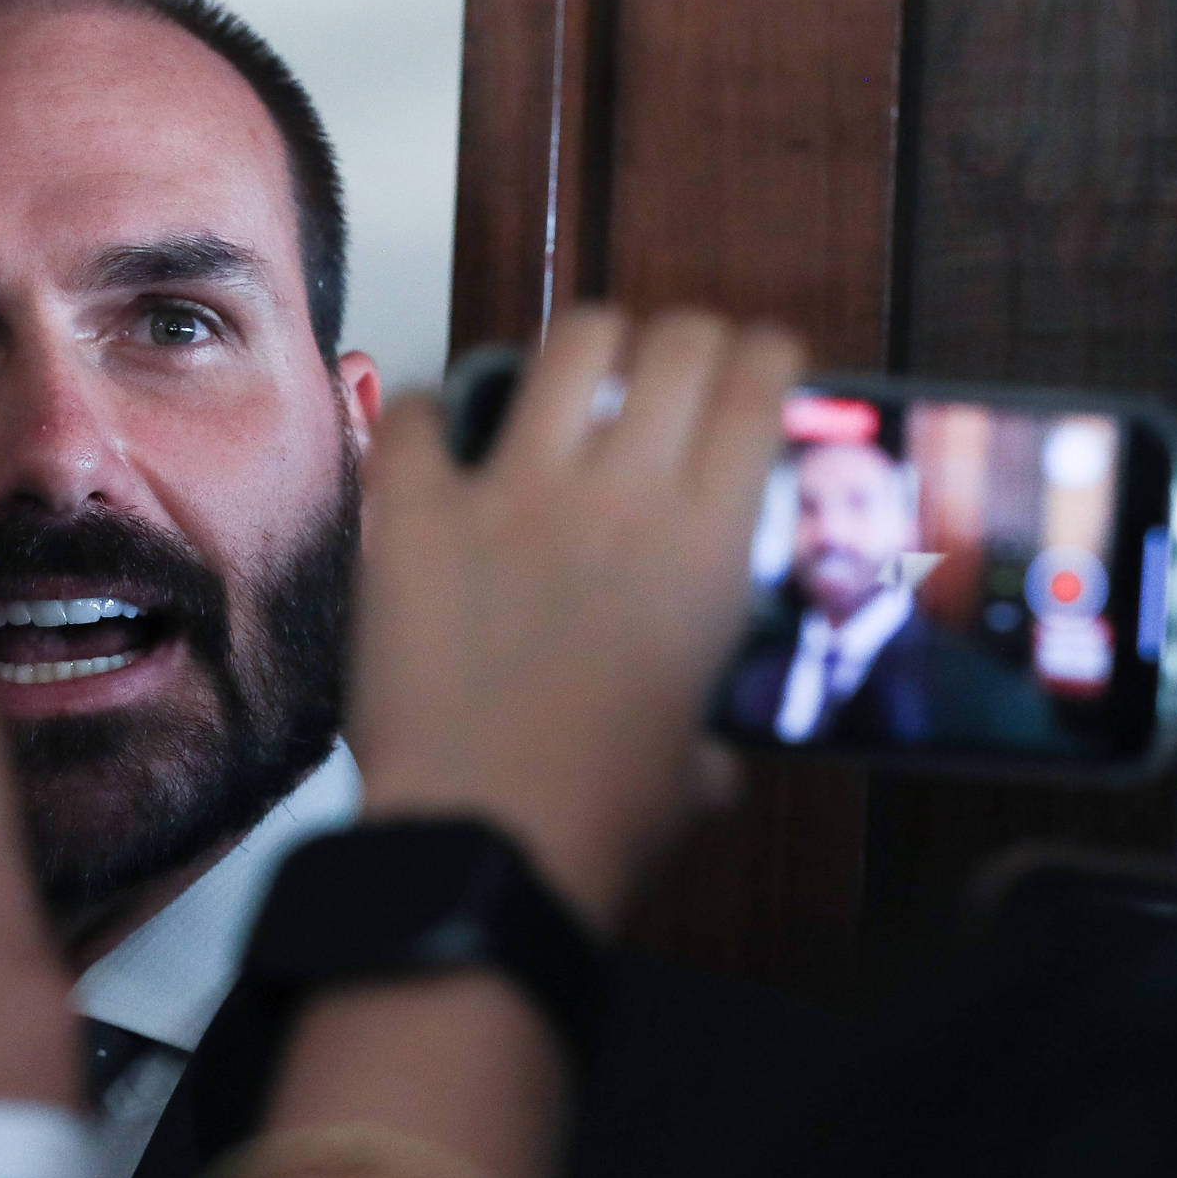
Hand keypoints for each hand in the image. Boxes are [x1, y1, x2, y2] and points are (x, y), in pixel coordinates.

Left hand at [347, 306, 799, 926]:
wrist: (487, 839)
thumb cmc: (603, 815)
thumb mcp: (695, 769)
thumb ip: (708, 741)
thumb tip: (708, 762)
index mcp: (708, 543)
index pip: (758, 385)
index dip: (762, 353)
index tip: (757, 358)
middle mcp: (622, 492)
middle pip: (674, 342)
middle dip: (681, 338)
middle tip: (669, 364)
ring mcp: (513, 493)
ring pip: (568, 347)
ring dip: (581, 347)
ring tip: (573, 375)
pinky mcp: (416, 516)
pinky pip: (414, 415)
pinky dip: (423, 411)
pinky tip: (432, 431)